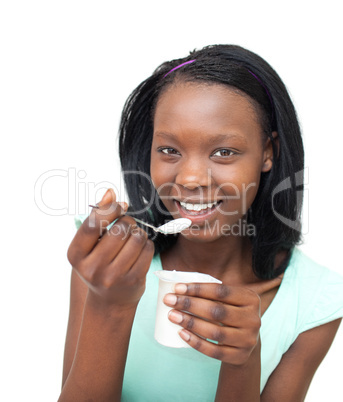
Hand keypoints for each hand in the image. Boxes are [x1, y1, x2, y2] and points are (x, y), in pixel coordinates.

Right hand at [67, 189, 154, 308]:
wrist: (110, 300)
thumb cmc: (99, 264)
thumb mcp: (91, 244)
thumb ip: (98, 216)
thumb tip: (110, 192)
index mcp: (76, 254)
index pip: (93, 224)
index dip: (111, 209)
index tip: (120, 206)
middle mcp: (92, 268)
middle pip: (120, 229)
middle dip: (128, 222)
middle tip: (127, 226)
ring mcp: (113, 276)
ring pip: (136, 238)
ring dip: (139, 232)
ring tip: (133, 238)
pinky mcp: (133, 281)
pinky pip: (147, 249)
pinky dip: (146, 244)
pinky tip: (140, 249)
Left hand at [163, 283, 260, 365]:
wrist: (246, 341)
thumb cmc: (230, 312)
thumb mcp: (230, 300)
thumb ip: (212, 291)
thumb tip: (179, 284)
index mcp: (250, 299)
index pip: (221, 291)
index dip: (198, 289)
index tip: (177, 288)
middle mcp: (253, 319)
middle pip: (216, 311)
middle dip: (189, 304)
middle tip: (169, 300)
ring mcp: (248, 339)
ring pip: (215, 332)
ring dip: (190, 322)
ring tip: (172, 315)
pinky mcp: (240, 356)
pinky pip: (214, 351)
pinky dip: (196, 342)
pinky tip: (182, 333)